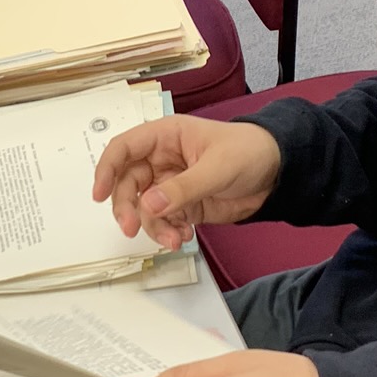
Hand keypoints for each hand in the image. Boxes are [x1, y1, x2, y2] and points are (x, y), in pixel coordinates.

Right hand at [93, 116, 281, 250]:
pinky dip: (168, 232)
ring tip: (174, 239)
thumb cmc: (249, 152)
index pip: (123, 149)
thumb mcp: (217, 168)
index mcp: (165, 137)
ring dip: (152, 227)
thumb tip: (150, 204)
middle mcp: (161, 160)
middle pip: (127, 184)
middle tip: (131, 229)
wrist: (278, 173)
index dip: (106, 169)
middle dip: (128, 208)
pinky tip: (183, 236)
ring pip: (143, 208)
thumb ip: (183, 187)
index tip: (98, 194)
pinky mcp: (182, 206)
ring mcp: (170, 185)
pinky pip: (162, 222)